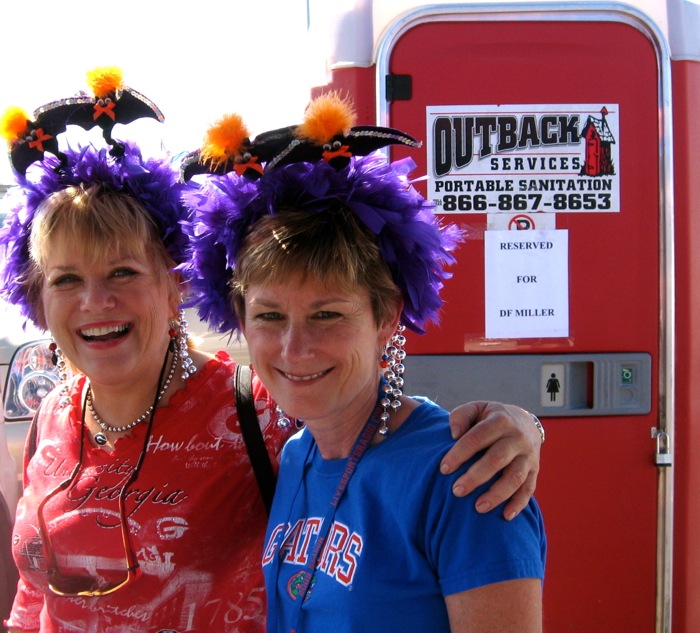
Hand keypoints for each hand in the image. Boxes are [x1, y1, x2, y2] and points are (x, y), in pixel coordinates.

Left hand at [440, 401, 541, 519]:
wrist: (525, 421)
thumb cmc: (491, 418)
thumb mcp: (477, 408)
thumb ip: (461, 416)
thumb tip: (453, 434)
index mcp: (500, 420)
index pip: (477, 437)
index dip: (460, 453)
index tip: (444, 469)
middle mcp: (517, 438)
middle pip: (496, 459)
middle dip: (476, 477)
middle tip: (456, 491)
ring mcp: (528, 455)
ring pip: (515, 477)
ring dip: (497, 494)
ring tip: (478, 508)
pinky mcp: (535, 470)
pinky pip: (529, 489)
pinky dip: (518, 504)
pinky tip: (505, 516)